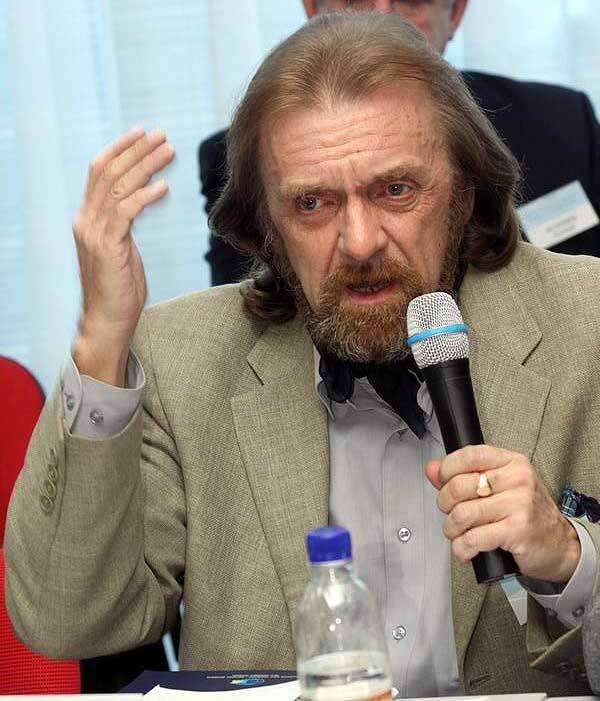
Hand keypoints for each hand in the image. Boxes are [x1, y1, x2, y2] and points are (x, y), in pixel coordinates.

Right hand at [72, 127, 174, 384]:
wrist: (108, 320)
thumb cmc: (119, 288)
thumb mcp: (122, 248)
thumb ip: (124, 224)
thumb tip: (140, 200)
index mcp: (88, 218)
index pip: (100, 172)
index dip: (120, 150)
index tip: (141, 134)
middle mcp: (86, 221)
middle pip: (108, 173)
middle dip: (136, 150)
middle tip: (161, 135)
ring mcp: (95, 233)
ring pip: (118, 187)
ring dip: (145, 166)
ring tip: (168, 151)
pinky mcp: (108, 247)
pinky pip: (126, 212)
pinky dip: (144, 196)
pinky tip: (163, 187)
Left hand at [426, 445, 580, 582]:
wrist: (560, 544)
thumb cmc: (527, 513)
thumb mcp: (500, 487)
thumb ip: (462, 475)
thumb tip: (432, 468)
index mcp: (511, 462)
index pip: (468, 455)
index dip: (447, 470)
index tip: (444, 482)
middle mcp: (517, 479)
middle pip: (458, 486)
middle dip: (445, 504)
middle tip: (451, 512)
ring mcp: (518, 505)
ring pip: (461, 514)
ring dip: (452, 529)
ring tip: (458, 533)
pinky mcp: (516, 531)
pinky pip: (472, 539)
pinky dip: (461, 548)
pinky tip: (466, 549)